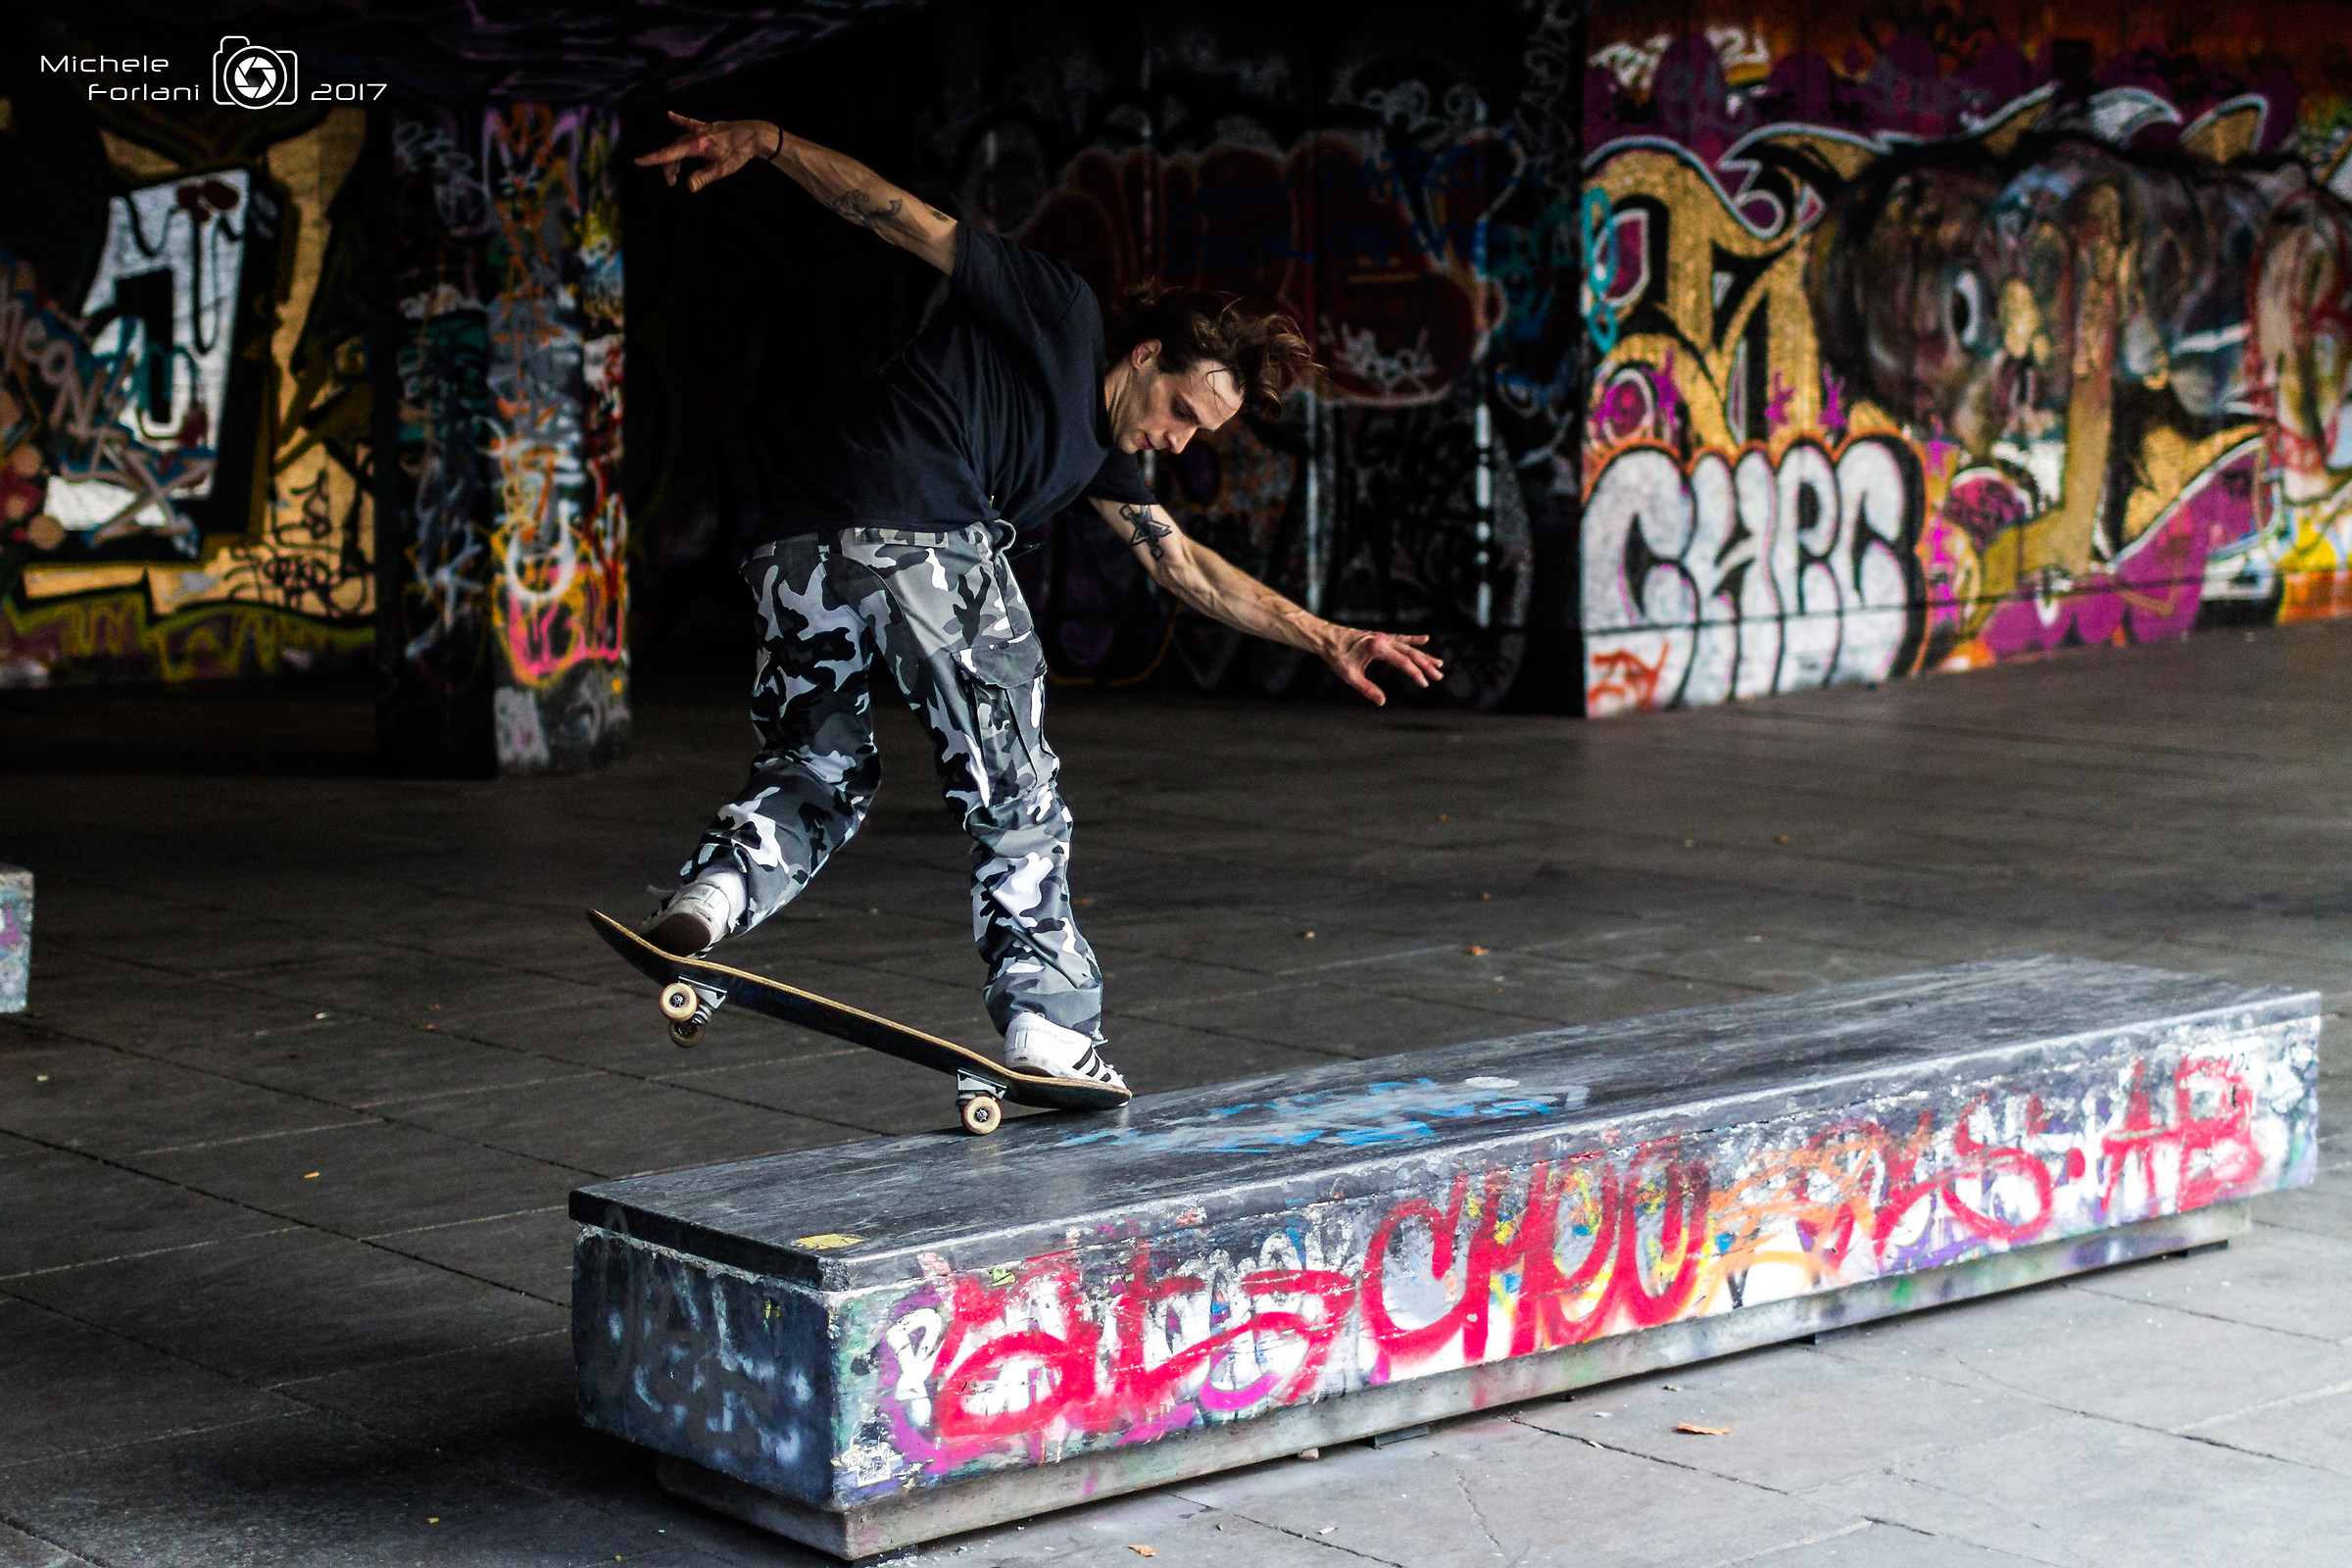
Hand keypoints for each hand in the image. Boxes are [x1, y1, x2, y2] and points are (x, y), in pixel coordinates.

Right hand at [634, 111, 777, 192]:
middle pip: (673, 150)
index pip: (670, 154)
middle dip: (669, 166)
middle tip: (670, 182)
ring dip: (674, 155)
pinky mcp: (706, 127)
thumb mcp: (722, 170)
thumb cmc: (738, 154)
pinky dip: (679, 121)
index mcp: (696, 145)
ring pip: (679, 141)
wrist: (753, 135)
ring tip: (675, 172)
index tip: (637, 161)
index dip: (653, 159)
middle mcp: (695, 135)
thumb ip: (703, 178)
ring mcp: (700, 129)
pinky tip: (670, 115)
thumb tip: (689, 188)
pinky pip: (689, 124)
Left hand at [1320, 627, 1443, 705]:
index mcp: (1377, 647)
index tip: (1425, 684)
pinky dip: (1413, 640)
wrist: (1326, 637)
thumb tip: (1382, 701)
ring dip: (1423, 655)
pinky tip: (1425, 640)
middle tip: (1439, 676)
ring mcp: (1383, 637)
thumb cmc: (1336, 656)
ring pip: (1408, 646)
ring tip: (1439, 664)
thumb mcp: (1349, 675)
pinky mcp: (1380, 637)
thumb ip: (1366, 688)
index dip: (1415, 673)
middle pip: (1410, 653)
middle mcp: (1383, 639)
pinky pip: (1401, 638)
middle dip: (1426, 665)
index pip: (1403, 662)